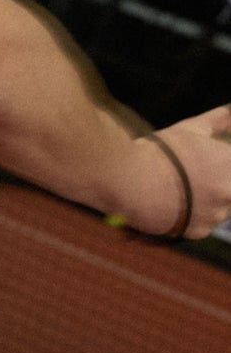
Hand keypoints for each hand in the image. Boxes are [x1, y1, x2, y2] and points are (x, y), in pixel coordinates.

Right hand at [126, 107, 230, 238]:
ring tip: (182, 190)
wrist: (131, 181)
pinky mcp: (199, 232)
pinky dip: (192, 217)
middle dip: (219, 182)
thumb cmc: (162, 150)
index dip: (224, 164)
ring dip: (208, 201)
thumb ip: (218, 120)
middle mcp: (230, 192)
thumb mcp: (191, 129)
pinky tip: (174, 204)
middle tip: (196, 175)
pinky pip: (202, 224)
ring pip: (220, 208)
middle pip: (230, 189)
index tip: (210, 163)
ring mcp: (216, 215)